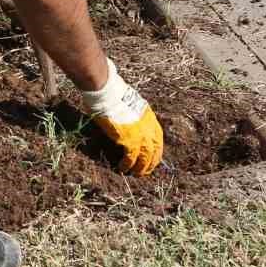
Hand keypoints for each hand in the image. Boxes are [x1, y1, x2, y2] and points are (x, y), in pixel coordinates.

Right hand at [80, 59, 163, 176]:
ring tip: (136, 173)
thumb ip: (132, 114)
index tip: (153, 155)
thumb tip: (127, 119)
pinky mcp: (130, 141)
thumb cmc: (112, 94)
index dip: (156, 148)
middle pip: (155, 149)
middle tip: (146, 170)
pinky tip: (122, 168)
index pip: (158, 136)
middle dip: (152, 161)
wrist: (108, 93)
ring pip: (146, 157)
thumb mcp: (129, 103)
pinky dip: (128, 165)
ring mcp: (140, 134)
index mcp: (149, 116)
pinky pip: (131, 158)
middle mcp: (148, 126)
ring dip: (142, 167)